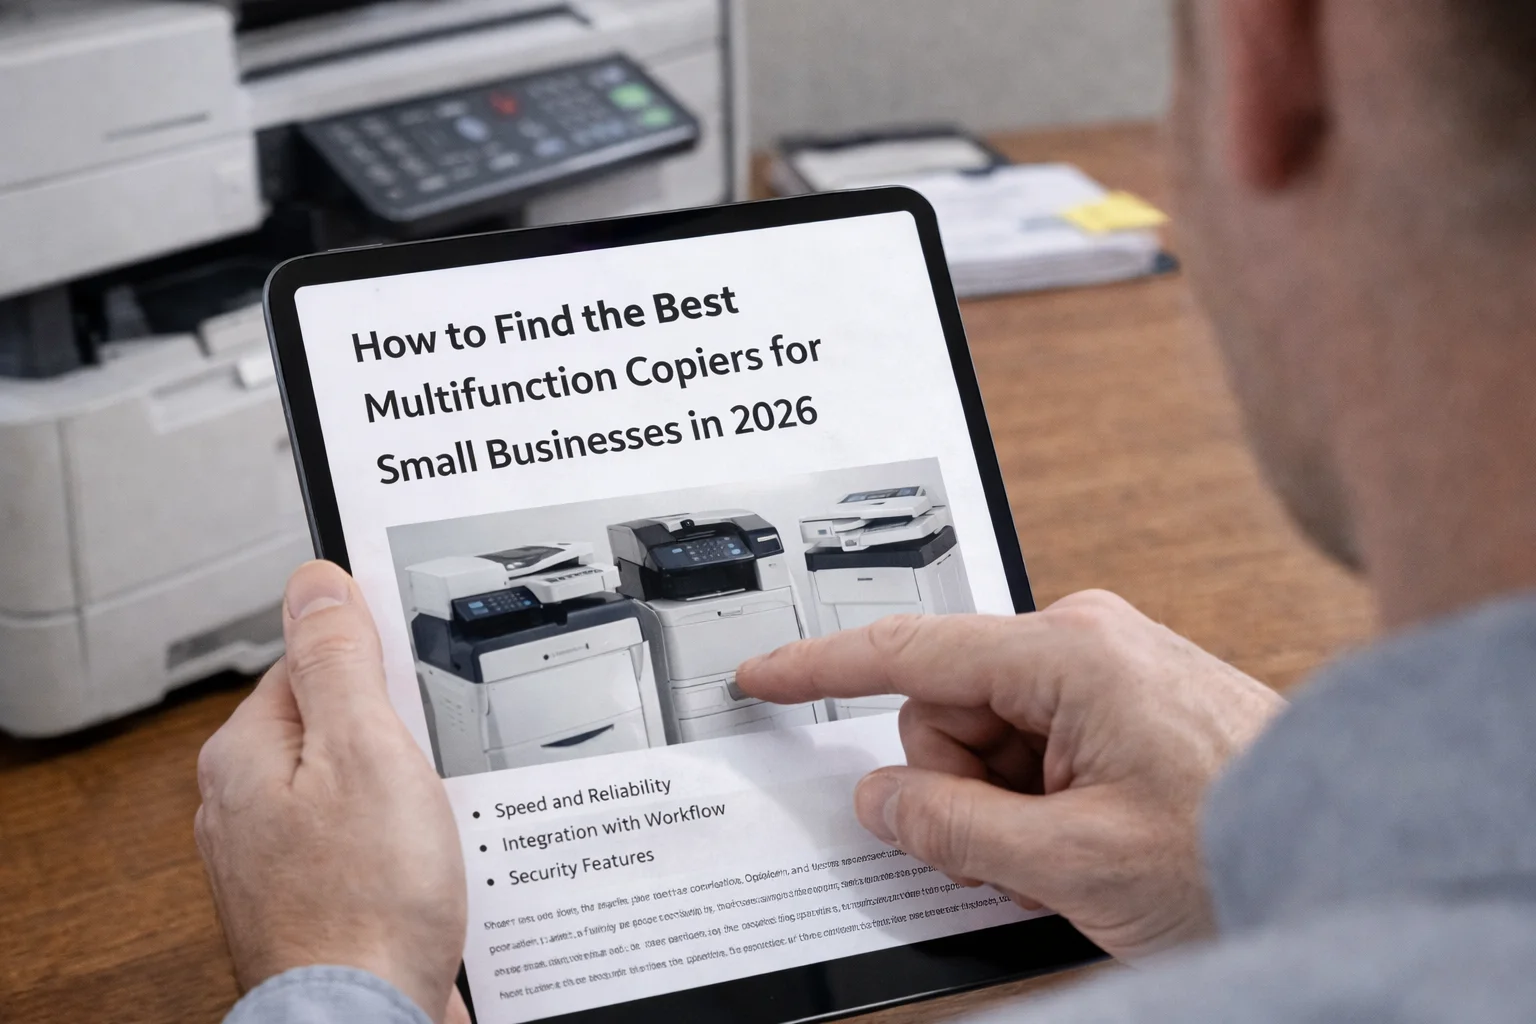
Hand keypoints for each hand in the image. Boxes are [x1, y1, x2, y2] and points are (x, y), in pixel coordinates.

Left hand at [195, 561, 468, 1022]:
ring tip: (439, 816)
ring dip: (410, 792)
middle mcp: (249, 804)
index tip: (417, 679)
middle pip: (340, 724)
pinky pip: (370, 840)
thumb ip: (340, 661)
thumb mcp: (366, 751)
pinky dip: (407, 841)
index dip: (377, 663)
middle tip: (434, 756)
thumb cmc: (363, 905)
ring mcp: (281, 856)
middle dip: (399, 734)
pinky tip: (436, 858)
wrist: (368, 1020)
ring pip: (361, 785)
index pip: (313, 660)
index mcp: (247, 754)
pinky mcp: (319, 896)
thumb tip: (316, 583)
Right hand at [737, 590, 1285, 961]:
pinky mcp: (1120, 697)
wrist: (1352, 853)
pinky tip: (1089, 832)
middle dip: (961, 785)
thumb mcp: (1073, 861)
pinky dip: (1036, 795)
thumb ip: (953, 826)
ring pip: (987, 734)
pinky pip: (1032, 741)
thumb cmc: (1242, 845)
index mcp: (1069, 651)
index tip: (763, 675)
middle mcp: (1084, 638)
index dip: (821, 667)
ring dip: (1005, 802)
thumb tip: (881, 797)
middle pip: (947, 710)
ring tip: (1073, 847)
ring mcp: (1106, 666)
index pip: (910, 651)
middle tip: (1024, 847)